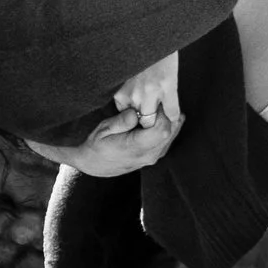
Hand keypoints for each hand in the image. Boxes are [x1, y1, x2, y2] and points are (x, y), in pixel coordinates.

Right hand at [23, 52, 183, 176]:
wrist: (94, 165)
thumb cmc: (97, 145)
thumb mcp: (103, 129)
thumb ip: (121, 121)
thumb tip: (135, 113)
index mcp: (136, 147)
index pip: (162, 129)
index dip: (162, 113)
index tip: (153, 103)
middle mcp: (148, 155)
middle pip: (171, 131)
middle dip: (168, 114)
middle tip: (156, 103)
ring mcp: (153, 157)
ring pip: (173, 135)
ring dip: (168, 120)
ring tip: (155, 110)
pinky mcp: (154, 156)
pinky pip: (168, 139)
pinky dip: (166, 127)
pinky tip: (156, 119)